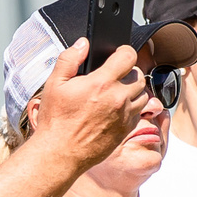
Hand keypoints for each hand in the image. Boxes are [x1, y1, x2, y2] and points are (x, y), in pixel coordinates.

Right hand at [27, 39, 149, 171]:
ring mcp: (124, 115)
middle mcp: (118, 99)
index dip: (124, 51)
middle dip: (129, 71)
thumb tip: (83, 44)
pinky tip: (115, 108)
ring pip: (143, 94)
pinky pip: (139, 112)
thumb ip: (69, 59)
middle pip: (139, 75)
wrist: (61, 153)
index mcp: (101, 83)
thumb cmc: (56, 120)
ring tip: (115, 92)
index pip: (128, 57)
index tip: (118, 54)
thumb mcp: (54, 84)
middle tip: (114, 75)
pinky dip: (131, 107)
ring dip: (132, 90)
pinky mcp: (126, 129)